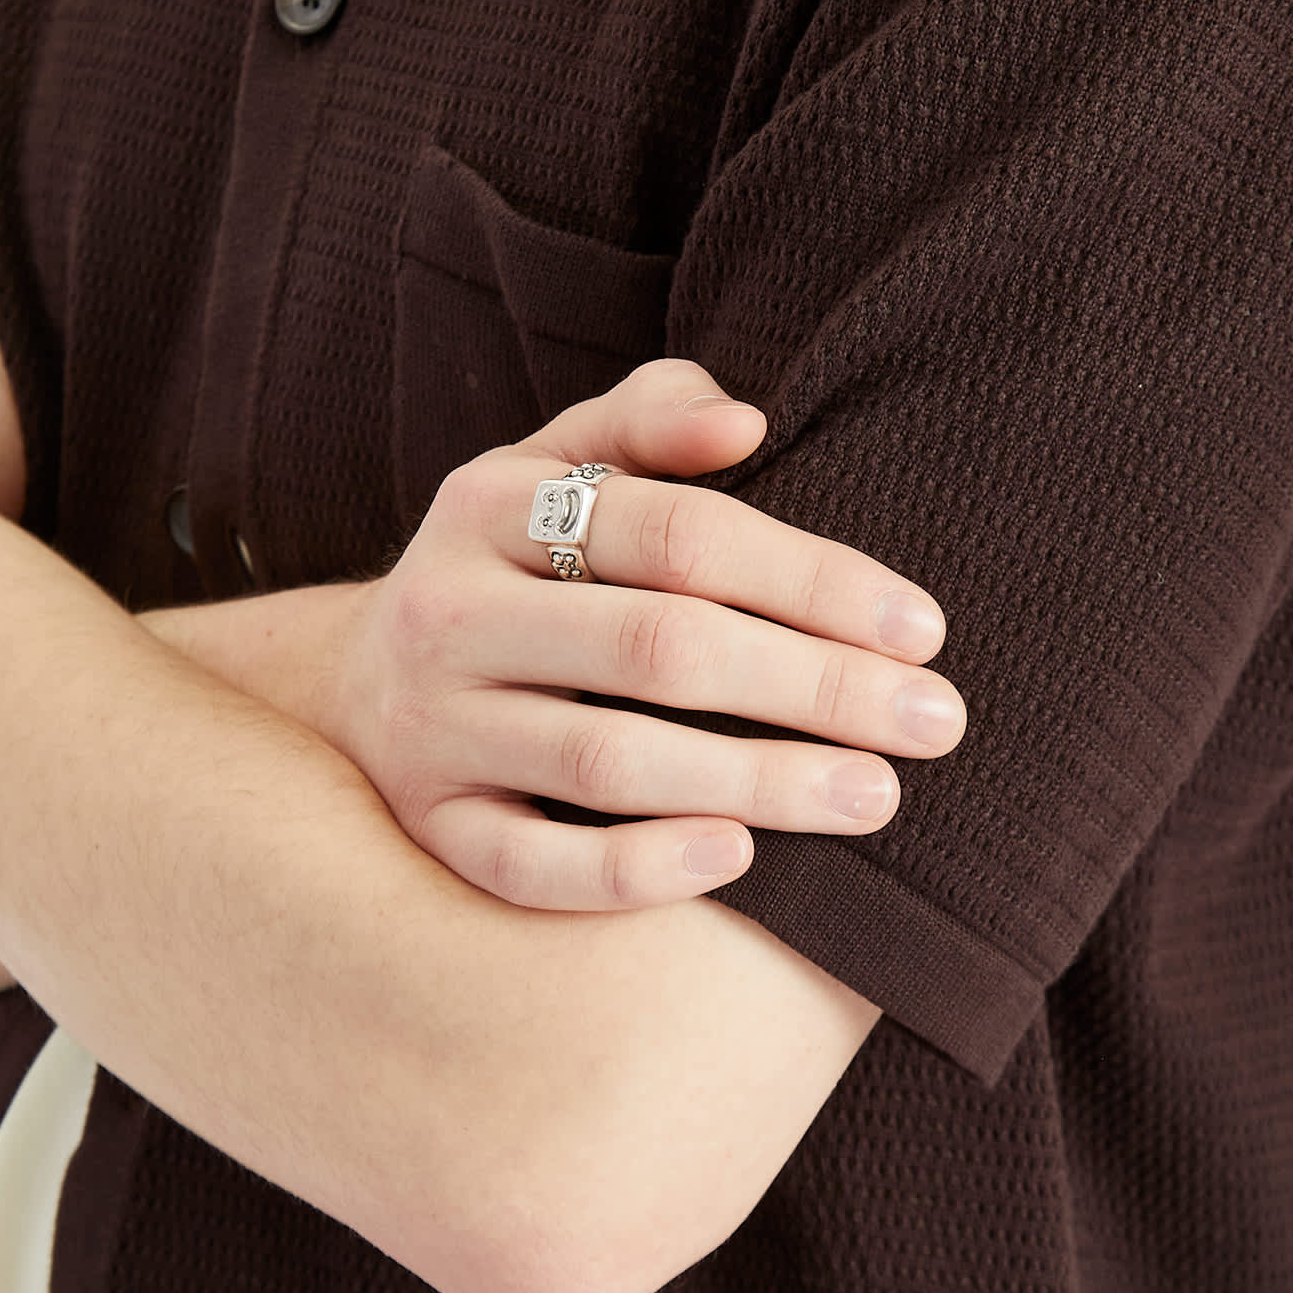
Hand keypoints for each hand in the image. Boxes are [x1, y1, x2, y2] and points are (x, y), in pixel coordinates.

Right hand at [204, 359, 964, 911]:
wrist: (356, 683)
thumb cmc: (505, 570)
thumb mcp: (550, 468)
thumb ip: (644, 422)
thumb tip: (748, 421)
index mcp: (490, 504)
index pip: (678, 533)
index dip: (814, 580)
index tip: (922, 631)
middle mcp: (448, 611)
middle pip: (656, 646)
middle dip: (813, 686)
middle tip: (935, 724)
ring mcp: (431, 728)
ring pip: (605, 763)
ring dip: (757, 782)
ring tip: (875, 796)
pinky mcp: (430, 826)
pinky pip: (529, 867)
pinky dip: (635, 871)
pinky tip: (737, 859)